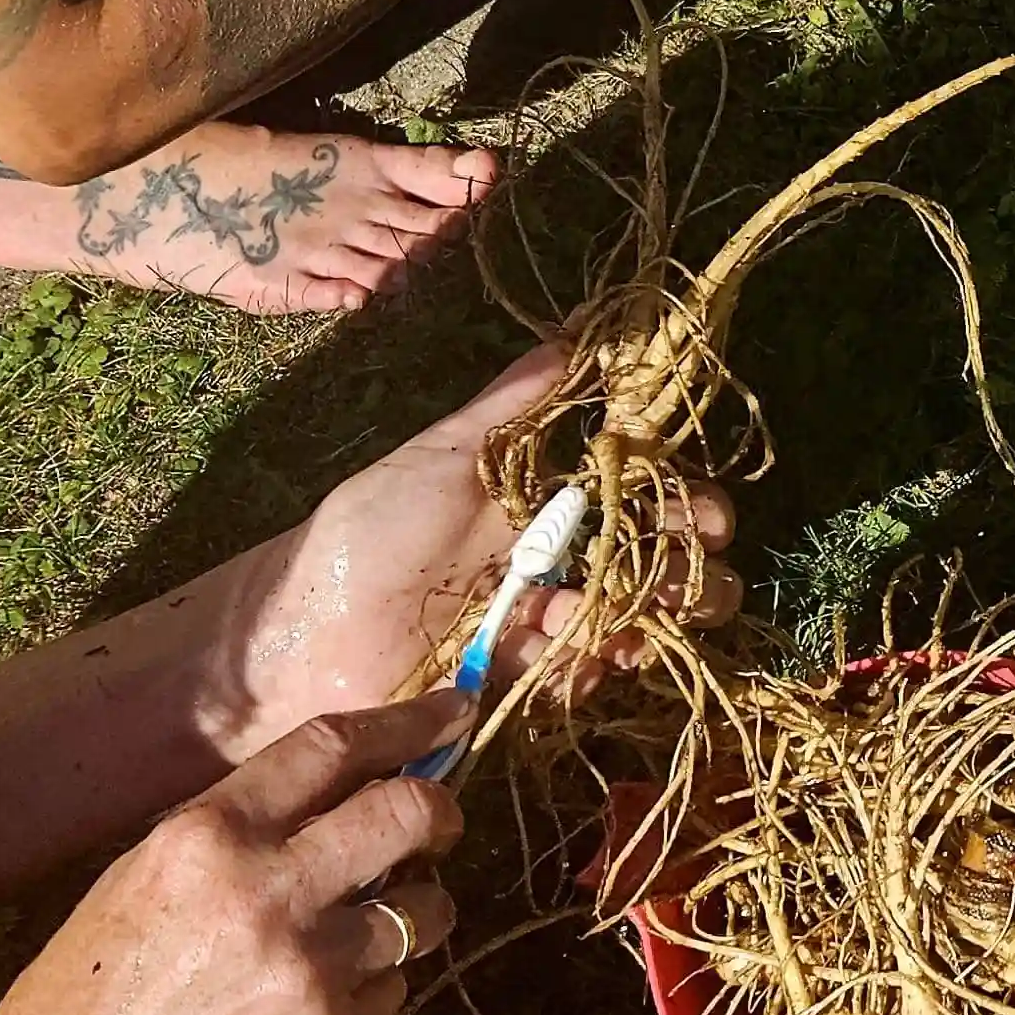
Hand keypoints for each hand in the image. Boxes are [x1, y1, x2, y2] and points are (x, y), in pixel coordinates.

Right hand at [0, 696, 468, 1014]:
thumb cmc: (92, 983)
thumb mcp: (146, 872)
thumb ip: (244, 830)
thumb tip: (345, 794)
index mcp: (209, 834)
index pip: (332, 747)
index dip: (407, 722)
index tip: (452, 713)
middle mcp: (267, 888)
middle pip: (407, 815)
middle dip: (443, 812)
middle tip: (441, 824)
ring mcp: (307, 966)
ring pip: (426, 909)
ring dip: (421, 907)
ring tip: (386, 920)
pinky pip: (395, 988)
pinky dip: (378, 983)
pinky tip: (331, 995)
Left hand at [216, 350, 741, 754]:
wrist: (304, 636)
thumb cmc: (369, 535)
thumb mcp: (442, 455)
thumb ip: (511, 404)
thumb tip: (576, 334)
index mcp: (540, 500)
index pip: (638, 493)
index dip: (685, 499)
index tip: (711, 512)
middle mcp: (554, 560)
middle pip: (656, 559)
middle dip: (692, 565)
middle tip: (699, 568)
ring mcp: (543, 623)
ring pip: (637, 618)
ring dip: (662, 615)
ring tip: (656, 615)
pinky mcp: (526, 680)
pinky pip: (589, 671)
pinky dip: (606, 661)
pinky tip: (601, 653)